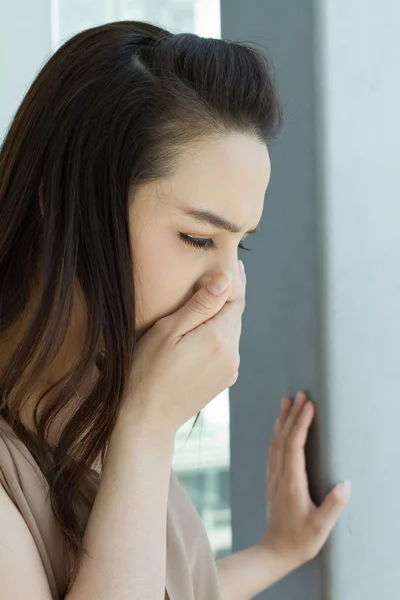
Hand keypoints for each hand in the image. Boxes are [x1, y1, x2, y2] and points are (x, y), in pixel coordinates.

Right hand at [120, 261, 245, 436]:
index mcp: (218, 338)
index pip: (236, 298)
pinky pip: (227, 348)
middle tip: (216, 274)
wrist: (145, 418)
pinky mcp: (224, 381)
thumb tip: (226, 280)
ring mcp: (230, 370)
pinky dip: (218, 335)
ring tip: (206, 301)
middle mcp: (232, 355)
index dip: (233, 279)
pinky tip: (200, 332)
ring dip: (222, 316)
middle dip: (228, 295)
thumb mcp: (167, 331)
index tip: (230, 261)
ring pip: (232, 331)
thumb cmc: (145, 371)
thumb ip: (199, 305)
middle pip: (235, 315)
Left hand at [258, 392, 350, 571]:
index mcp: (291, 482)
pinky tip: (278, 427)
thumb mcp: (320, 527)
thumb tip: (346, 484)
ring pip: (276, 441)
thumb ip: (333, 506)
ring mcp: (274, 477)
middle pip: (284, 437)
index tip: (309, 406)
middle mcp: (280, 475)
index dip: (301, 424)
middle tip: (300, 394)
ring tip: (287, 401)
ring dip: (282, 420)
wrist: (274, 552)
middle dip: (292, 414)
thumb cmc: (299, 541)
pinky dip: (277, 434)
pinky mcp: (273, 480)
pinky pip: (273, 450)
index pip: (295, 446)